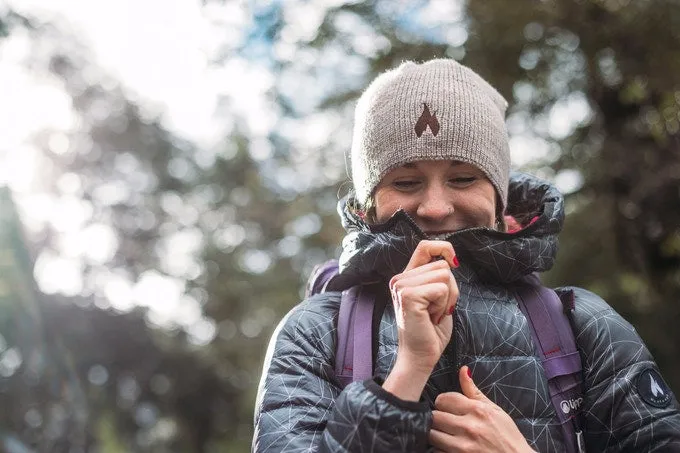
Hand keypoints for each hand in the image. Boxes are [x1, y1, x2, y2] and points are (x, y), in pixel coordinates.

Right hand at [382, 240, 458, 400]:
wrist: (420, 357)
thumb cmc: (431, 331)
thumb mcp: (438, 298)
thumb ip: (439, 278)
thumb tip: (451, 260)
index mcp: (406, 277)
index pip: (425, 246)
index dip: (444, 248)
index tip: (454, 263)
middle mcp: (400, 279)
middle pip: (442, 265)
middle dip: (451, 289)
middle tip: (437, 310)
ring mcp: (401, 286)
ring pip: (444, 276)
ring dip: (448, 299)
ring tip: (434, 314)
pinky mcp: (408, 295)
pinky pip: (442, 289)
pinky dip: (444, 306)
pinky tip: (432, 318)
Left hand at [429, 366, 535, 452]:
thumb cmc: (507, 436)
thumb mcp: (494, 409)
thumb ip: (474, 391)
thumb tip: (463, 370)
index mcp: (478, 410)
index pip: (444, 399)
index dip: (443, 402)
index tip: (447, 406)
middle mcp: (469, 427)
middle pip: (435, 416)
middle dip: (438, 417)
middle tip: (445, 420)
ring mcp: (463, 446)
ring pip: (432, 434)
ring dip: (436, 433)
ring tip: (445, 433)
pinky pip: (437, 451)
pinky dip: (440, 449)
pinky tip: (449, 446)